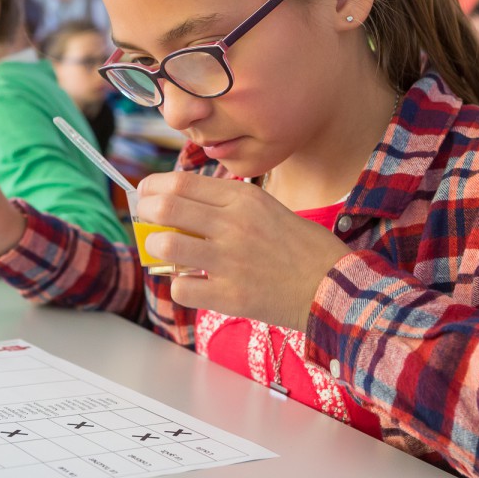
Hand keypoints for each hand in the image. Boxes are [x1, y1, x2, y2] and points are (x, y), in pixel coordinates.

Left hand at [138, 172, 348, 331]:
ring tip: (164, 251)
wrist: (333, 287)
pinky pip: (182, 287)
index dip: (152, 187)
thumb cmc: (300, 247)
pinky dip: (180, 285)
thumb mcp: (266, 208)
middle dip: (146, 212)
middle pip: (166, 207)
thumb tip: (178, 203)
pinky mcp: (230, 295)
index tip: (145, 194)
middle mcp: (234, 224)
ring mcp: (230, 260)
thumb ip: (225, 204)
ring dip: (157, 248)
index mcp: (243, 198)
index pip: (180, 182)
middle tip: (145, 220)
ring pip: (167, 245)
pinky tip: (193, 283)